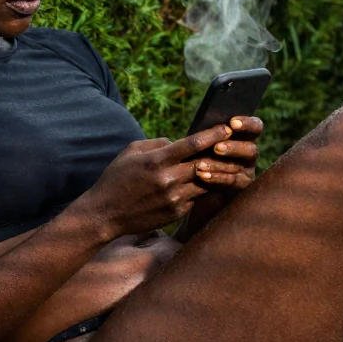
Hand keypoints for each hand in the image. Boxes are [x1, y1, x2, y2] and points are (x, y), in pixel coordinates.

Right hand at [68, 125, 234, 239]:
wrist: (106, 213)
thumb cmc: (117, 178)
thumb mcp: (132, 152)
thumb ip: (157, 143)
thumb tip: (179, 141)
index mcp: (157, 160)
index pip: (192, 144)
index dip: (213, 134)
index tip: (228, 127)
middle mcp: (168, 179)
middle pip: (205, 162)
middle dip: (221, 152)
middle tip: (236, 143)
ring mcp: (174, 198)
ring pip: (206, 181)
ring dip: (217, 172)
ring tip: (230, 162)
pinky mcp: (176, 212)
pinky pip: (197, 197)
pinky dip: (204, 188)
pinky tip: (212, 181)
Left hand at [194, 116, 262, 190]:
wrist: (192, 176)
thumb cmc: (200, 149)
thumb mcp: (206, 139)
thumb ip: (213, 132)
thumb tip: (217, 126)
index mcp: (246, 135)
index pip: (256, 127)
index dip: (247, 124)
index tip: (232, 122)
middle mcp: (250, 152)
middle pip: (251, 149)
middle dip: (233, 148)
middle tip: (216, 148)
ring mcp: (248, 170)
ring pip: (239, 166)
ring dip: (219, 165)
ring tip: (201, 164)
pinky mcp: (241, 186)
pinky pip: (231, 182)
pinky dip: (216, 178)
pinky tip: (203, 175)